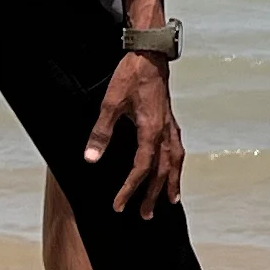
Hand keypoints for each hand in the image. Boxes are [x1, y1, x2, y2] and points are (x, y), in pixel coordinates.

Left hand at [84, 50, 182, 214]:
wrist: (149, 55)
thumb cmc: (130, 77)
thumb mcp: (110, 103)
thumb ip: (101, 133)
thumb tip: (91, 159)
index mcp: (151, 131)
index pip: (142, 168)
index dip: (131, 189)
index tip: (119, 205)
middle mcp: (165, 132)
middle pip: (162, 172)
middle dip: (153, 195)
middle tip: (145, 215)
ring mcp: (171, 127)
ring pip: (175, 162)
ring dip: (172, 183)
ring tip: (172, 200)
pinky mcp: (171, 121)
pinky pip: (178, 150)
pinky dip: (177, 165)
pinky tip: (175, 169)